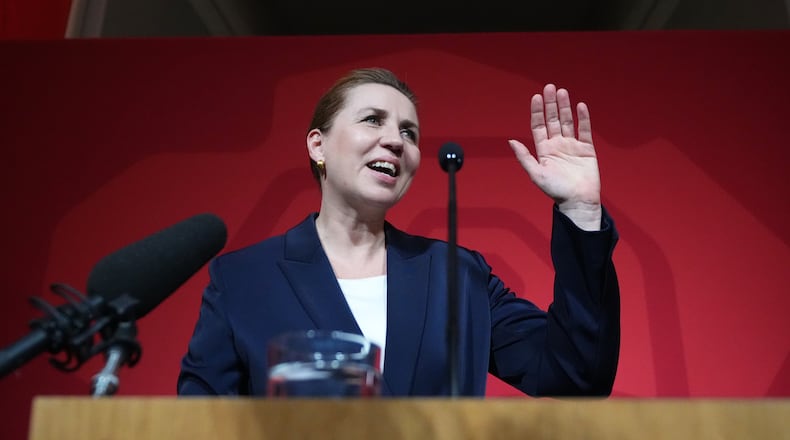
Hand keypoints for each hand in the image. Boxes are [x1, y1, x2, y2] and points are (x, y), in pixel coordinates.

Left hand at [508, 84, 601, 230]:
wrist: (578, 201)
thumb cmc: (556, 191)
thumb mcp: (536, 174)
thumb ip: (524, 157)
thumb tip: (510, 141)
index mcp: (544, 150)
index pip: (538, 126)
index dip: (537, 111)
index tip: (536, 97)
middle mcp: (557, 145)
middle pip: (553, 120)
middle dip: (551, 104)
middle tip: (550, 87)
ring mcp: (572, 146)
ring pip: (568, 121)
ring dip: (565, 107)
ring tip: (562, 92)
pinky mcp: (587, 149)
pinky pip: (584, 130)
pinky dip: (583, 118)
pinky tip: (580, 106)